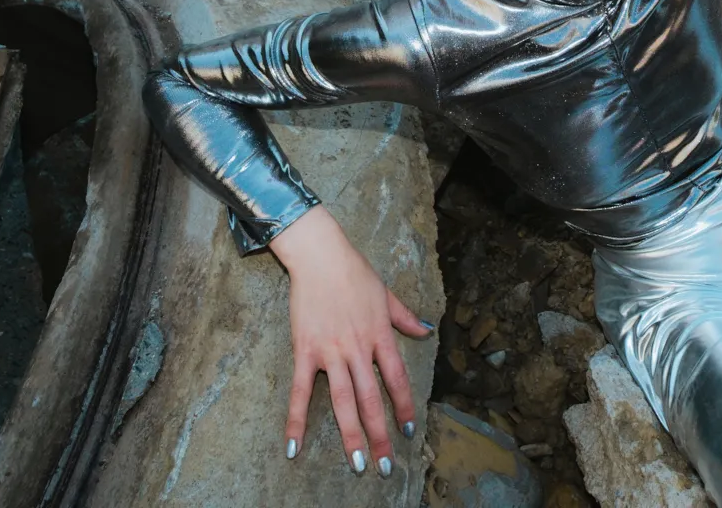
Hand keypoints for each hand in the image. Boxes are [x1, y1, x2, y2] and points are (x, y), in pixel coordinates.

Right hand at [269, 206, 434, 477]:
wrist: (320, 256)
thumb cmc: (354, 272)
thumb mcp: (386, 294)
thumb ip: (405, 318)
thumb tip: (427, 331)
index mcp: (380, 336)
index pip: (397, 379)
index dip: (405, 406)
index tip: (410, 430)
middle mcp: (358, 349)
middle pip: (372, 400)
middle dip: (381, 435)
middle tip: (386, 465)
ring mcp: (331, 352)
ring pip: (343, 402)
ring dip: (351, 435)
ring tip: (358, 463)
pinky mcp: (305, 351)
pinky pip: (301, 392)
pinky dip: (296, 421)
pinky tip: (294, 447)